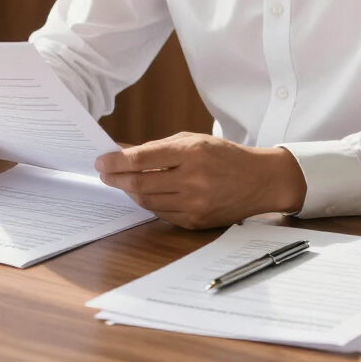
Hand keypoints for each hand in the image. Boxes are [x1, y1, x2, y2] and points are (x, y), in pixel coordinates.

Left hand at [95, 132, 306, 229]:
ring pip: (147, 201)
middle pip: (140, 184)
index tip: (101, 161)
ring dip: (129, 192)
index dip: (116, 161)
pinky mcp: (196, 221)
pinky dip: (148, 203)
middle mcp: (193, 179)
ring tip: (121, 182)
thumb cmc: (225, 155)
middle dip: (116, 178)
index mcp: (192, 153)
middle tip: (104, 173)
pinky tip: (143, 194)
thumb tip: (125, 153)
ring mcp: (195, 204)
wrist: (259, 180)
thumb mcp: (194, 140)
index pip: (143, 159)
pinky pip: (162, 214)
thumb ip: (159, 148)